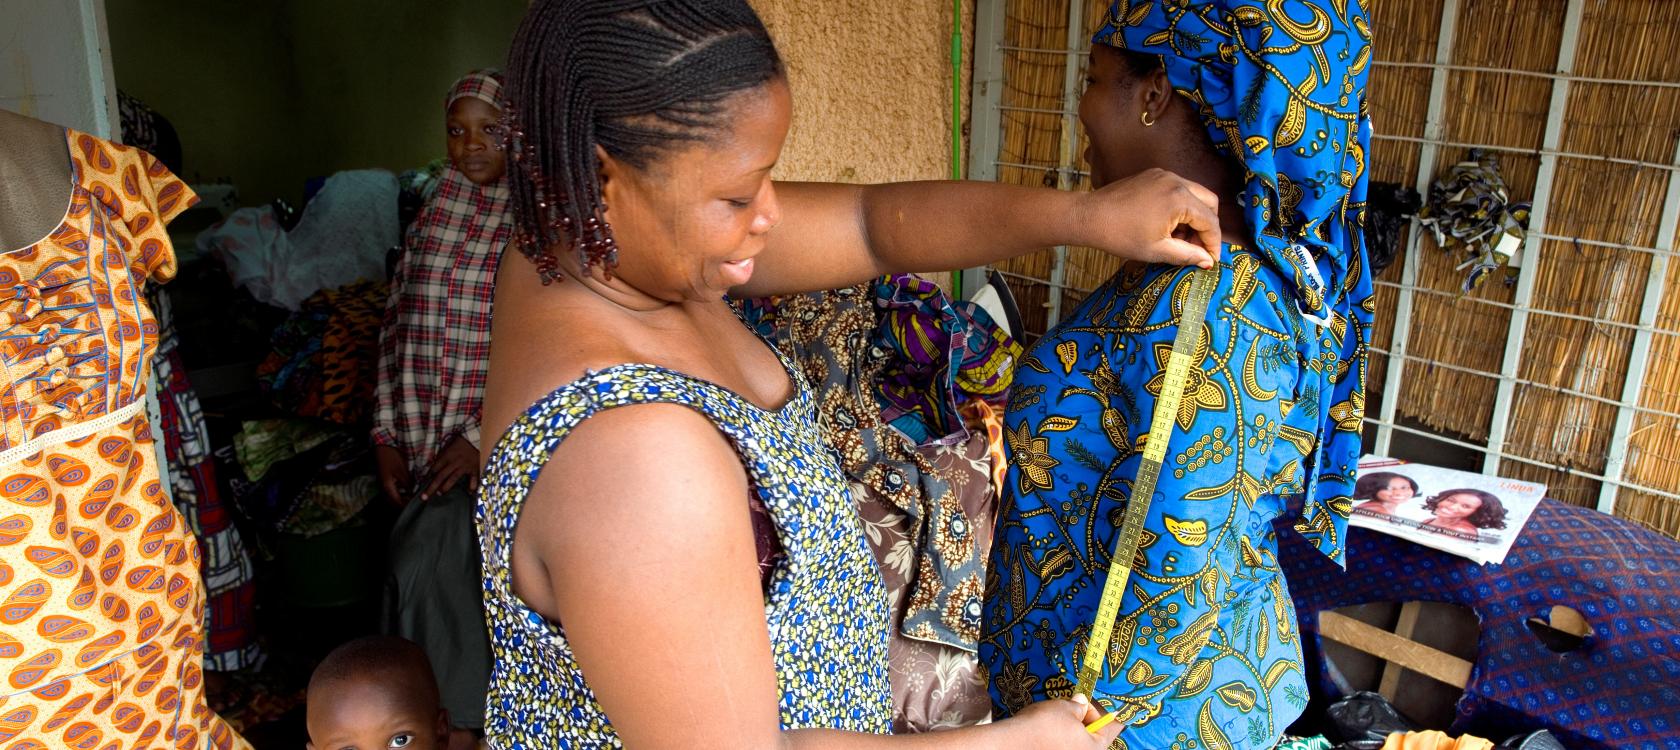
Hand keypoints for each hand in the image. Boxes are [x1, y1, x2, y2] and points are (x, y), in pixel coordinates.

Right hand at [375, 445, 411, 504]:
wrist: (382, 446)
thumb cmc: (392, 456)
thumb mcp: (403, 471)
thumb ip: (409, 485)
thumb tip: (415, 494)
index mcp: (387, 487)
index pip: (398, 503)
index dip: (408, 505)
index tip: (418, 503)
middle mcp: (383, 488)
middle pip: (395, 502)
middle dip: (405, 503)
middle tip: (417, 500)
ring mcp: (383, 484)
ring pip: (393, 497)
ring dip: (403, 497)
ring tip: (414, 495)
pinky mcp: (385, 480)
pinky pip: (393, 490)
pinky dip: (400, 492)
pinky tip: (408, 488)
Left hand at [420, 436, 479, 500]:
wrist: (478, 438)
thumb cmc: (462, 441)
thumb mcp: (449, 445)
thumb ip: (443, 455)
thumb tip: (433, 465)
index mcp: (447, 456)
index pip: (435, 468)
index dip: (428, 476)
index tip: (423, 483)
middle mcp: (454, 462)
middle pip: (441, 476)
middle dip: (432, 487)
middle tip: (424, 497)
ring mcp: (465, 466)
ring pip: (453, 478)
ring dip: (446, 487)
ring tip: (439, 494)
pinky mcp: (475, 468)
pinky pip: (473, 478)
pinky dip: (472, 485)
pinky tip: (470, 492)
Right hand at [998, 694, 1122, 748]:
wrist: (1012, 742)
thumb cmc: (1044, 725)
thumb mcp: (1065, 708)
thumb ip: (1078, 705)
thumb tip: (1081, 702)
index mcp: (1094, 747)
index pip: (1108, 727)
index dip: (1096, 710)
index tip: (1084, 702)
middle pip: (1091, 736)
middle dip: (1081, 719)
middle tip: (1069, 706)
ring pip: (1075, 741)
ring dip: (1069, 728)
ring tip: (1055, 716)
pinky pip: (1061, 745)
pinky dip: (1057, 736)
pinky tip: (1045, 728)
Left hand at [1080, 167, 1221, 268]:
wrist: (1089, 217)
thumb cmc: (1120, 235)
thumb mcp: (1157, 251)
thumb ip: (1187, 255)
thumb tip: (1208, 261)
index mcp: (1180, 198)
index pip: (1210, 221)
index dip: (1214, 243)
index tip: (1211, 259)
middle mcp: (1176, 181)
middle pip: (1209, 203)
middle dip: (1207, 227)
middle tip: (1196, 248)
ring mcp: (1164, 175)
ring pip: (1194, 195)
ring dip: (1193, 217)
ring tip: (1177, 240)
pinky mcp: (1153, 175)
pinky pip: (1177, 190)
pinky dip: (1179, 207)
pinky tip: (1166, 226)